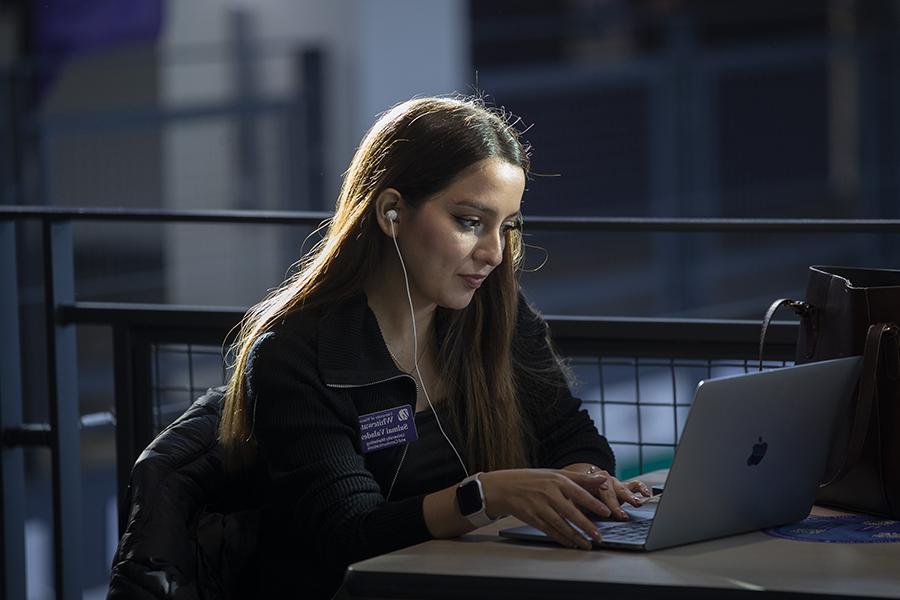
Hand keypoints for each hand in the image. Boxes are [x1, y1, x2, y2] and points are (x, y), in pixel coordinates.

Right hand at [478, 469, 610, 549]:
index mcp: (556, 480)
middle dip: (586, 526)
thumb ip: (580, 479)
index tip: (606, 513)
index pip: (579, 492)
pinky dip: (561, 538)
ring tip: (587, 544)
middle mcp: (548, 493)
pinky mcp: (531, 517)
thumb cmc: (533, 479)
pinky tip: (571, 543)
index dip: (593, 503)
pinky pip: (549, 530)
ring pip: (561, 524)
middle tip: (599, 536)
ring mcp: (539, 506)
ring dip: (575, 536)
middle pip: (571, 512)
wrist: (504, 487)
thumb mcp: (556, 474)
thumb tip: (603, 480)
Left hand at [571, 465, 650, 520]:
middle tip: (621, 516)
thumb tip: (578, 521)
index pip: (595, 493)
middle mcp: (603, 480)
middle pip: (609, 491)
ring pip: (622, 488)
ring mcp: (614, 483)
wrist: (580, 483)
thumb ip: (576, 508)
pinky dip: (641, 489)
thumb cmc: (577, 496)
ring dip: (629, 497)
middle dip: (616, 504)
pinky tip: (646, 495)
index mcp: (588, 483)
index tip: (607, 514)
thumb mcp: (573, 502)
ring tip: (637, 504)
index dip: (602, 504)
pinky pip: (634, 485)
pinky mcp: (624, 486)